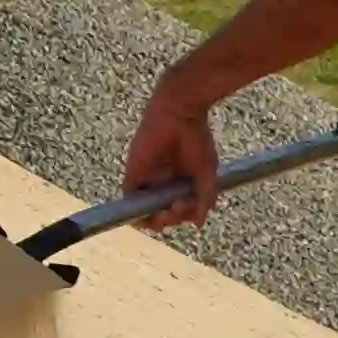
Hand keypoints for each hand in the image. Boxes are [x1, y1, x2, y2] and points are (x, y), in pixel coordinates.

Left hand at [120, 61, 238, 226]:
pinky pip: (130, 198)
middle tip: (176, 210)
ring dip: (154, 220)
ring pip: (146, 211)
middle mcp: (163, 185)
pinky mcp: (133, 174)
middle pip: (162, 214)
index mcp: (181, 184)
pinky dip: (137, 211)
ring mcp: (147, 181)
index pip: (178, 210)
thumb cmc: (196, 139)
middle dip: (170, 219)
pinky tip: (148, 213)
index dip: (182, 216)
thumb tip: (197, 223)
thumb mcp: (207, 172)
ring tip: (166, 212)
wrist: (179, 114)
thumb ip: (204, 198)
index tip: (188, 211)